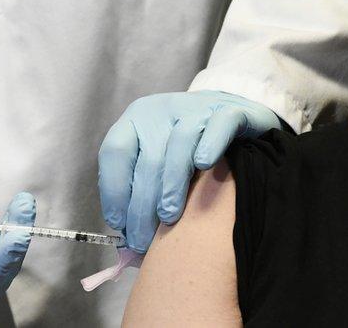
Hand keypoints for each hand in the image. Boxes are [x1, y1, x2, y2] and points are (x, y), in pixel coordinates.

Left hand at [99, 91, 279, 251]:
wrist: (234, 117)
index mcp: (137, 120)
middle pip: (148, 158)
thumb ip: (139, 185)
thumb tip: (125, 230)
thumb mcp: (157, 158)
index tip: (118, 223)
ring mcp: (197, 108)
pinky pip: (219, 126)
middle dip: (141, 204)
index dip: (113, 189)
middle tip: (143, 239)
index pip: (114, 151)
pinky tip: (204, 167)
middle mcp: (163, 110)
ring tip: (168, 217)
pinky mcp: (230, 109)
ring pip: (180, 143)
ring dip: (171, 184)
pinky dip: (210, 146)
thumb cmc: (189, 148)